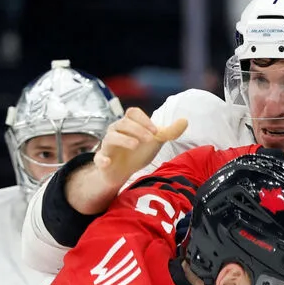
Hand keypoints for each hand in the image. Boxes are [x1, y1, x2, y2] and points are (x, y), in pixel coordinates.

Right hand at [66, 108, 186, 214]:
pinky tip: (108, 162)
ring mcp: (107, 145)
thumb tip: (185, 120)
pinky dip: (102, 159)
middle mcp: (116, 131)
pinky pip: (98, 157)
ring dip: (123, 139)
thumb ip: (169, 132)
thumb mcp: (155, 142)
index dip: (144, 119)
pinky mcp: (102, 159)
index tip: (156, 131)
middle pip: (122, 123)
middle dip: (137, 129)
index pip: (133, 113)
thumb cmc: (138, 152)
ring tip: (135, 145)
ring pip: (111, 137)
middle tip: (150, 139)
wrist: (124, 171)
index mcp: (129, 124)